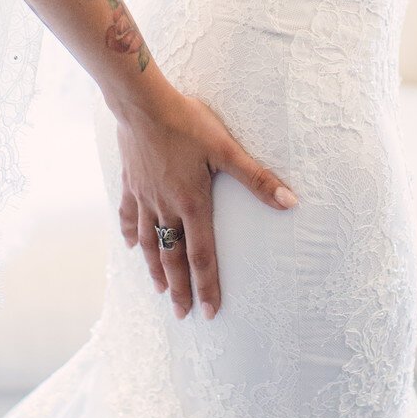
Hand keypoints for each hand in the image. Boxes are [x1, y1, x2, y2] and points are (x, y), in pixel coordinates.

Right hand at [114, 88, 298, 320]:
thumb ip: (257, 178)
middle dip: (179, 289)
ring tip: (159, 290)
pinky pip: (127, 215)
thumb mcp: (226, 148)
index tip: (211, 313)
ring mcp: (144, 197)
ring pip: (148, 243)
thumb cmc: (187, 122)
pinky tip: (130, 245)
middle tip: (183, 314)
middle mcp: (165, 207)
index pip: (202, 255)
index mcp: (191, 203)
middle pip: (173, 257)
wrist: (142, 103)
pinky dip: (129, 233)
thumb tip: (289, 202)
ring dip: (155, 269)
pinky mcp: (130, 183)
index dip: (207, 286)